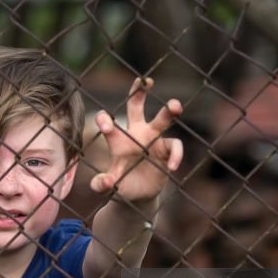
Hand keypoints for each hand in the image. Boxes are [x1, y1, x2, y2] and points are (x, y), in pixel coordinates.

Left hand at [90, 77, 182, 201]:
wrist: (138, 196)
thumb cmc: (120, 186)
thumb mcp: (108, 187)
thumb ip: (102, 185)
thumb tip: (103, 183)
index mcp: (118, 140)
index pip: (108, 123)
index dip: (105, 120)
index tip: (104, 125)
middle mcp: (136, 135)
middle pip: (136, 108)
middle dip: (140, 93)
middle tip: (146, 80)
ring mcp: (153, 141)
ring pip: (162, 120)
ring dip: (169, 110)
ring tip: (175, 105)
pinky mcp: (167, 151)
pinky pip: (175, 146)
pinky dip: (176, 155)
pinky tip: (172, 167)